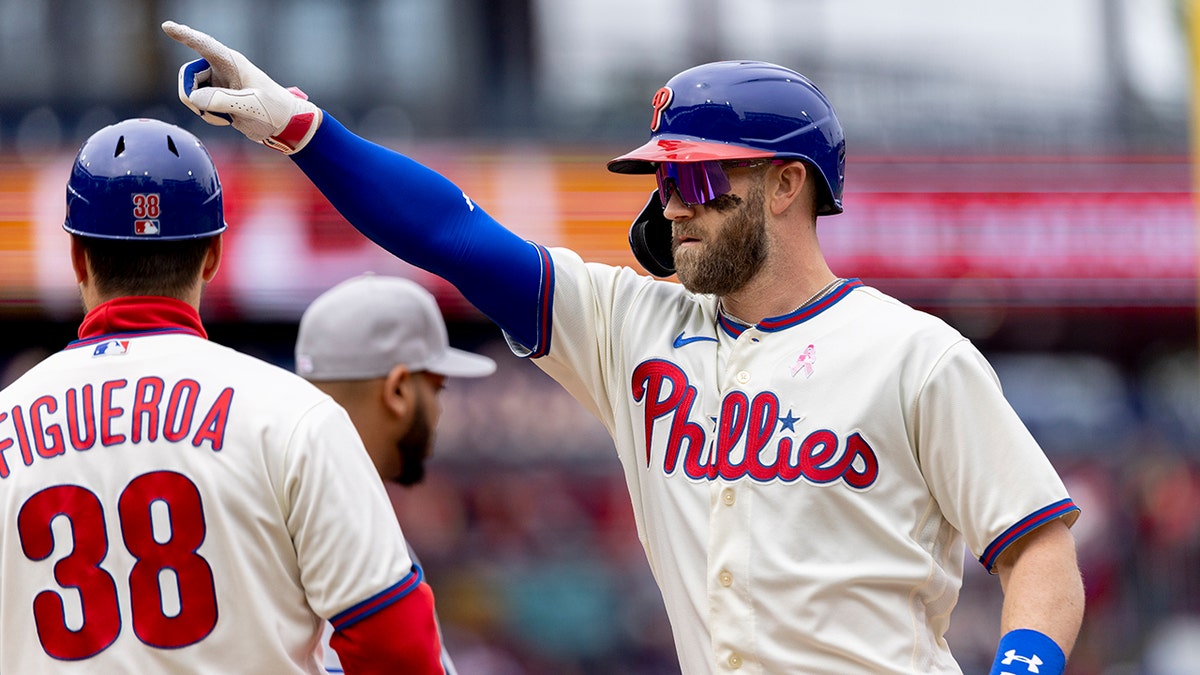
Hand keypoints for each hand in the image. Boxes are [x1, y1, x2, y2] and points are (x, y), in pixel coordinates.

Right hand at [161, 21, 322, 153]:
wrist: (284, 124)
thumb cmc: (274, 110)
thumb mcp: (250, 106)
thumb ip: (222, 100)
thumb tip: (194, 98)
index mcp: (232, 62)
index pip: (204, 45)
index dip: (185, 35)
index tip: (167, 26)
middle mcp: (221, 68)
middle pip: (187, 74)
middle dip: (190, 94)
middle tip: (205, 111)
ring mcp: (218, 82)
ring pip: (190, 91)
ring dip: (201, 108)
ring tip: (226, 116)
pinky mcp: (217, 96)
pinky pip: (198, 103)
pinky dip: (206, 114)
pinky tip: (226, 119)